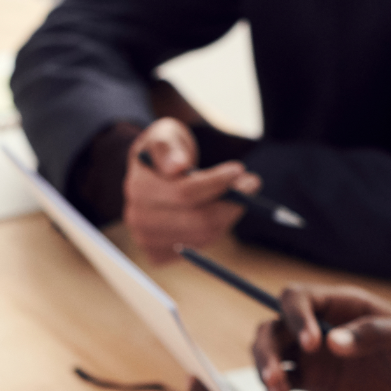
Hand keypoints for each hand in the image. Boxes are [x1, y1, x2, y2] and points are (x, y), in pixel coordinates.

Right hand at [124, 118, 258, 262]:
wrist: (154, 173)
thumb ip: (168, 147)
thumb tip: (177, 166)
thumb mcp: (166, 135)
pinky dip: (216, 230)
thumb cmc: (165, 151)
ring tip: (239, 195)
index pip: (185, 193)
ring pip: (203, 236)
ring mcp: (147, 240)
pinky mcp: (158, 255)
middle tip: (252, 184)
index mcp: (138, 187)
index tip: (239, 169)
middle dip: (230, 203)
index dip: (216, 183)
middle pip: (197, 220)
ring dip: (228, 216)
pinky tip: (217, 211)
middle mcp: (138, 218)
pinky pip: (199, 247)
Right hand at [254, 293, 390, 390]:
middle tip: (276, 380)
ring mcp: (315, 356)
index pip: (298, 298)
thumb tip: (332, 342)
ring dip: (266, 374)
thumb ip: (374, 334)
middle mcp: (321, 326)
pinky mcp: (316, 383)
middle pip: (274, 327)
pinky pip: (283, 387)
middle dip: (267, 351)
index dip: (295, 318)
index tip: (312, 346)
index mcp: (343, 305)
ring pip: (272, 356)